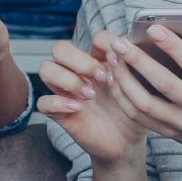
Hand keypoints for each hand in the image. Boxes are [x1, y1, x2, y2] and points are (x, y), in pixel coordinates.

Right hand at [37, 34, 147, 166]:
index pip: (94, 37)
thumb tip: (126, 47)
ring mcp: (66, 91)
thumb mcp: (138, 87)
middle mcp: (78, 72)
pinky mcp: (59, 112)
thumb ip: (132, 66)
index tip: (119, 60)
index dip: (104, 44)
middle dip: (79, 60)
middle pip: (60, 48)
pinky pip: (43, 102)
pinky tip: (78, 108)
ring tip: (90, 94)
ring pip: (46, 69)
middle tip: (100, 77)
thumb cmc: (132, 112)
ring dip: (68, 79)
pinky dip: (59, 102)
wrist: (127, 142)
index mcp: (100, 61)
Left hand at [105, 24, 181, 154]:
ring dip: (124, 80)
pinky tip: (113, 79)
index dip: (172, 46)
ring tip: (112, 59)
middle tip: (120, 43)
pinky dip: (123, 98)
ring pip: (145, 103)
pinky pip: (139, 117)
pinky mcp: (169, 133)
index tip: (152, 28)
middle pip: (164, 83)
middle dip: (139, 62)